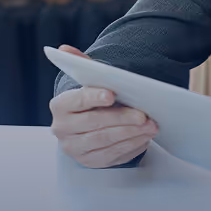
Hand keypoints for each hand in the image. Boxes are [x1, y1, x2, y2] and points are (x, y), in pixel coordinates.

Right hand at [48, 45, 157, 167]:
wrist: (87, 125)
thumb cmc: (91, 100)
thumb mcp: (88, 82)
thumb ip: (81, 65)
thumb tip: (64, 50)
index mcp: (60, 105)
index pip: (77, 100)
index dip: (94, 97)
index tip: (112, 94)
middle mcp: (62, 128)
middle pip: (95, 123)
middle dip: (122, 118)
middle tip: (143, 115)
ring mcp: (74, 148)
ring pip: (106, 141)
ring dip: (131, 133)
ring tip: (150, 126)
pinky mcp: (89, 161)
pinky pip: (112, 155)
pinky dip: (131, 146)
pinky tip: (144, 138)